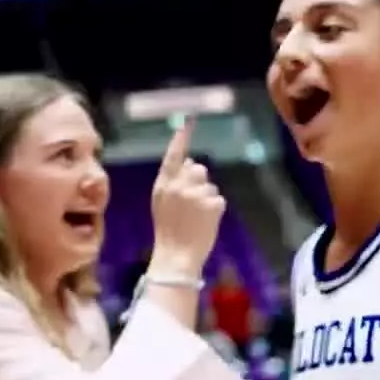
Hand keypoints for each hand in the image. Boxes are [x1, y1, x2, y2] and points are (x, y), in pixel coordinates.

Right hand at [148, 120, 224, 273]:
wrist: (175, 256)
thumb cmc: (168, 232)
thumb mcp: (161, 204)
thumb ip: (172, 182)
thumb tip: (189, 161)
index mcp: (163, 185)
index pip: (173, 156)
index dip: (181, 139)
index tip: (188, 122)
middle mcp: (178, 186)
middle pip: (198, 168)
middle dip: (199, 181)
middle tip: (192, 204)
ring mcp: (196, 195)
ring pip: (210, 185)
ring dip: (207, 198)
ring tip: (197, 217)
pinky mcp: (212, 204)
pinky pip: (219, 199)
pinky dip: (215, 210)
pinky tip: (205, 223)